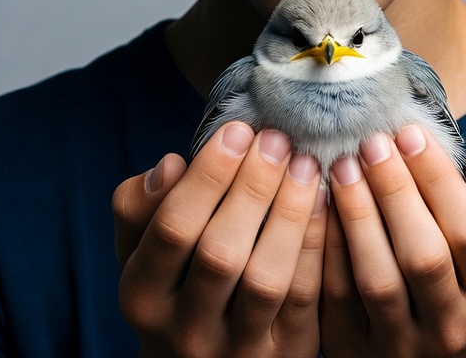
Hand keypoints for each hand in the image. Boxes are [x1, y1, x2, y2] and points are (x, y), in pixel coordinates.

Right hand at [113, 123, 326, 357]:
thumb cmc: (176, 280)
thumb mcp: (141, 247)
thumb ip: (141, 206)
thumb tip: (169, 165)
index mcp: (142, 297)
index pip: (172, 229)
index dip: (207, 176)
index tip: (238, 130)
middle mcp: (184, 333)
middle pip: (219, 254)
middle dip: (252, 187)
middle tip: (276, 139)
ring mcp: (236, 351)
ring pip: (265, 278)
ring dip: (288, 211)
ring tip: (303, 162)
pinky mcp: (285, 356)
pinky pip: (304, 296)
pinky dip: (314, 242)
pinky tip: (323, 197)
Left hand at [322, 126, 465, 357]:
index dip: (440, 179)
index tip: (412, 133)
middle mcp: (453, 329)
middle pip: (425, 256)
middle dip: (396, 190)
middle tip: (373, 141)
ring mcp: (403, 345)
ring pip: (378, 278)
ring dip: (358, 214)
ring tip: (344, 164)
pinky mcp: (357, 350)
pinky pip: (338, 295)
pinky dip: (328, 244)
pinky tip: (321, 201)